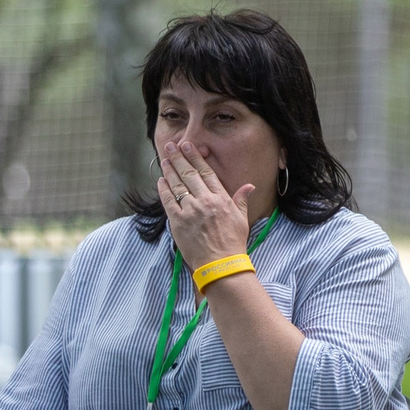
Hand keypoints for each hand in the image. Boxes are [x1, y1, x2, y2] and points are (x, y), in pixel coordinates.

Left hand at [157, 137, 254, 270]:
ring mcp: (190, 210)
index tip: (188, 146)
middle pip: (189, 174)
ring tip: (164, 159)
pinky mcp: (178, 221)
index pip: (206, 173)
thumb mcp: (241, 219)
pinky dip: (164, 189)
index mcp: (221, 199)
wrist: (221, 264)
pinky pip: (168, 201)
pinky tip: (161, 180)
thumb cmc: (233, 242)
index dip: (196, 158)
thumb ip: (241, 200)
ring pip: (177, 185)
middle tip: (171, 146)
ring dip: (169, 170)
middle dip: (179, 158)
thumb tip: (249, 186)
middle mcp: (205, 201)